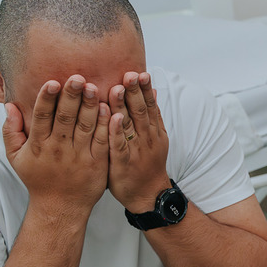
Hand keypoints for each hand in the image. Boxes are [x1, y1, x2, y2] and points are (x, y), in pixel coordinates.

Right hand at [2, 75, 108, 214]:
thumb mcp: (16, 157)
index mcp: (39, 144)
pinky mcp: (98, 163)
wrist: (60, 207)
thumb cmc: (38, 179)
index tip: (53, 81)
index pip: (42, 116)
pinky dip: (106, 125)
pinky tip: (109, 109)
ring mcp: (79, 156)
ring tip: (93, 86)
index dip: (47, 98)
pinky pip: (103, 141)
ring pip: (85, 127)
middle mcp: (59, 149)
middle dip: (71, 96)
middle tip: (77, 77)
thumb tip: (9, 105)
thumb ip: (10, 131)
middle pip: (65, 118)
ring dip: (90, 106)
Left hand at [106, 71, 170, 208]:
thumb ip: (152, 116)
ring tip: (117, 88)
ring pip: (129, 125)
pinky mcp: (123, 164)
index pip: (150, 106)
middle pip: (140, 111)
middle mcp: (147, 138)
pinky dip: (116, 132)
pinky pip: (119, 146)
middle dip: (135, 92)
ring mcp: (136, 151)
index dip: (145, 89)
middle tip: (129, 74)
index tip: (140, 72)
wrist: (148, 195)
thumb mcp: (155, 138)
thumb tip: (152, 90)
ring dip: (123, 106)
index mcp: (153, 131)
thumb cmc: (146, 164)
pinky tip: (111, 119)